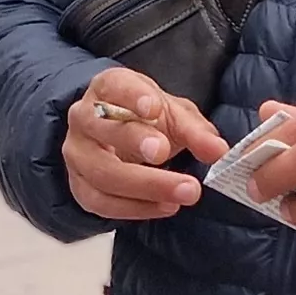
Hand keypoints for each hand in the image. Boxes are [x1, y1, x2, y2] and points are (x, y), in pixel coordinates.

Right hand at [61, 67, 230, 222]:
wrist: (120, 141)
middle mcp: (84, 118)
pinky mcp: (78, 185)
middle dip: (134, 141)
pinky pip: (100, 201)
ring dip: (143, 186)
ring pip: (101, 171)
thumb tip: (218, 151)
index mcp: (107, 88)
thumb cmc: (146, 121)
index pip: (114, 85)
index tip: (154, 108)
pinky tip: (165, 207)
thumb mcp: (174, 116)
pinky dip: (135, 209)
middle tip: (165, 153)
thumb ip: (195, 132)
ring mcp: (77, 153)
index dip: (132, 96)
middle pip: (101, 129)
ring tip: (182, 192)